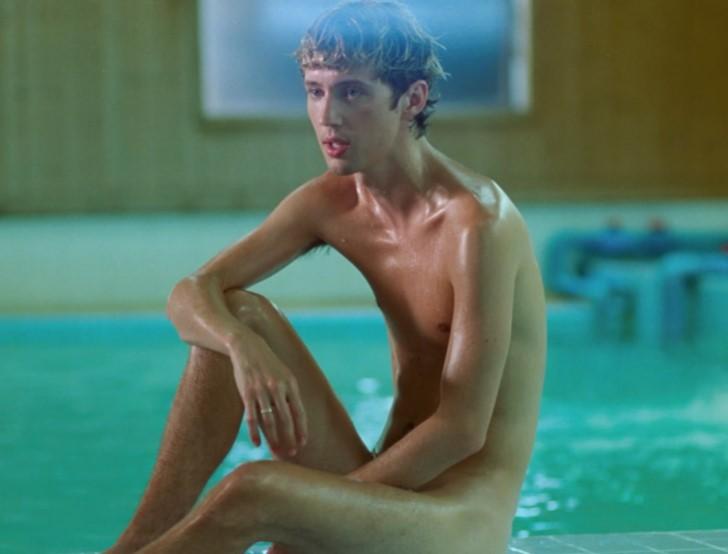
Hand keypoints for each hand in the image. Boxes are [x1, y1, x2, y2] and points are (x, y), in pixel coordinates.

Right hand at [228, 336, 307, 455]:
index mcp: (290, 383)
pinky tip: (257, 443)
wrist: (247, 347)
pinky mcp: (247, 393)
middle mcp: (278, 387)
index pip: (299, 411)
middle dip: (290, 438)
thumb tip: (296, 416)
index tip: (303, 443)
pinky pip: (252, 417)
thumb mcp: (284, 374)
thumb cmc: (268, 364)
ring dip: (274, 439)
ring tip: (276, 451)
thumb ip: (289, 394)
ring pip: (269, 421)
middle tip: (292, 453)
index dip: (302, 429)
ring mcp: (262, 390)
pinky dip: (255, 432)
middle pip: (286, 419)